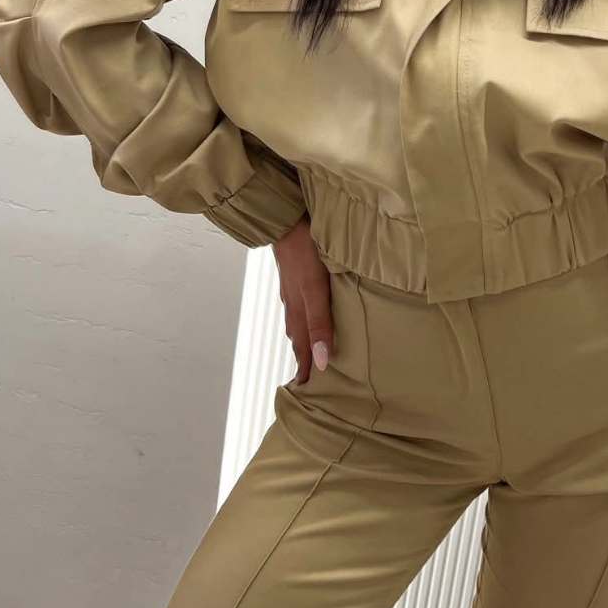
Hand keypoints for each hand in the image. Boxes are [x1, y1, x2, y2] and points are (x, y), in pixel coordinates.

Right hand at [271, 213, 335, 382]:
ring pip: (296, 319)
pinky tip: (304, 310)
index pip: (304, 346)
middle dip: (301, 357)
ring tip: (305, 350)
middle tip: (305, 377)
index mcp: (300, 309)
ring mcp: (291, 287)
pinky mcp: (291, 274)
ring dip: (300, 338)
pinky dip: (299, 317)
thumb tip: (323, 360)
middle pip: (297, 336)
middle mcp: (293, 302)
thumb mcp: (316, 290)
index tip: (307, 388)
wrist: (284, 219)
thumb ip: (320, 323)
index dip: (307, 367)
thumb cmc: (305, 251)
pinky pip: (295, 303)